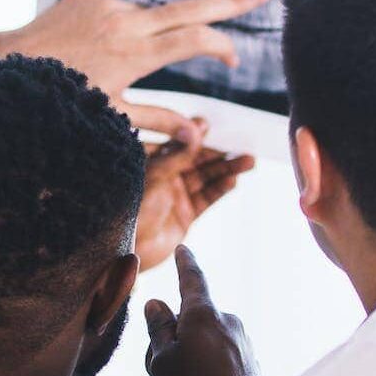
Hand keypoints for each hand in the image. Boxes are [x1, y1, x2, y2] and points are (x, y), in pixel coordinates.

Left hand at [0, 0, 276, 140]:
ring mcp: (107, 4)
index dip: (221, 46)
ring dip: (148, 38)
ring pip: (149, 18)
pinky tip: (92, 51)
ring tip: (106, 66)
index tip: (232, 59)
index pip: (194, 39)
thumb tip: (200, 136)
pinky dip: (120, 30)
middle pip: (192, 7)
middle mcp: (125, 22)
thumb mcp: (112, 116)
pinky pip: (119, 11)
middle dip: (232, 1)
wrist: (8, 65)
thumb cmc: (61, 99)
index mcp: (133, 54)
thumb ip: (159, 120)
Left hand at [137, 126, 256, 270]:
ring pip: (206, 178)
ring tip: (248, 161)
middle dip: (219, 152)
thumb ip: (176, 155)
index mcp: (150, 163)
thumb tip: (197, 130)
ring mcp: (176, 196)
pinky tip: (233, 180)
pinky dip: (220, 189)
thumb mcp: (153, 177)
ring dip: (227, 169)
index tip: (210, 124)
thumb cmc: (130, 210)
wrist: (126, 251)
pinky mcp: (185, 216)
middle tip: (241, 143)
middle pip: (197, 160)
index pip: (177, 143)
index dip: (194, 134)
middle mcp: (164, 177)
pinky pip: (206, 199)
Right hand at [146, 247, 262, 375]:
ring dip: (191, 355)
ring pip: (207, 341)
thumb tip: (158, 304)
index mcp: (204, 315)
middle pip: (194, 320)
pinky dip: (209, 369)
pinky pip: (222, 359)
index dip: (185, 264)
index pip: (192, 280)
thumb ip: (158, 329)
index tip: (184, 250)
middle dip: (175, 336)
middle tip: (159, 367)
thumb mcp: (161, 361)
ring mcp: (244, 344)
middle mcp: (229, 323)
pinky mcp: (251, 365)